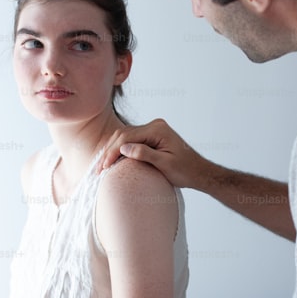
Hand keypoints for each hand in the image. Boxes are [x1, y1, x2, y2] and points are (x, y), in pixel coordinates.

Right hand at [97, 119, 214, 190]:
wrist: (199, 172)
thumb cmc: (185, 170)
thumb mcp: (165, 164)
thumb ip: (144, 154)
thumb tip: (124, 148)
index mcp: (158, 130)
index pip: (127, 137)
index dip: (112, 152)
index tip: (103, 167)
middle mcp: (155, 125)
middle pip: (124, 135)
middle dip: (109, 151)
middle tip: (98, 169)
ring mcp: (153, 130)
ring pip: (126, 137)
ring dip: (113, 151)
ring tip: (101, 166)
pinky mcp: (152, 137)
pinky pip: (132, 140)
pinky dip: (121, 150)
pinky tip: (112, 160)